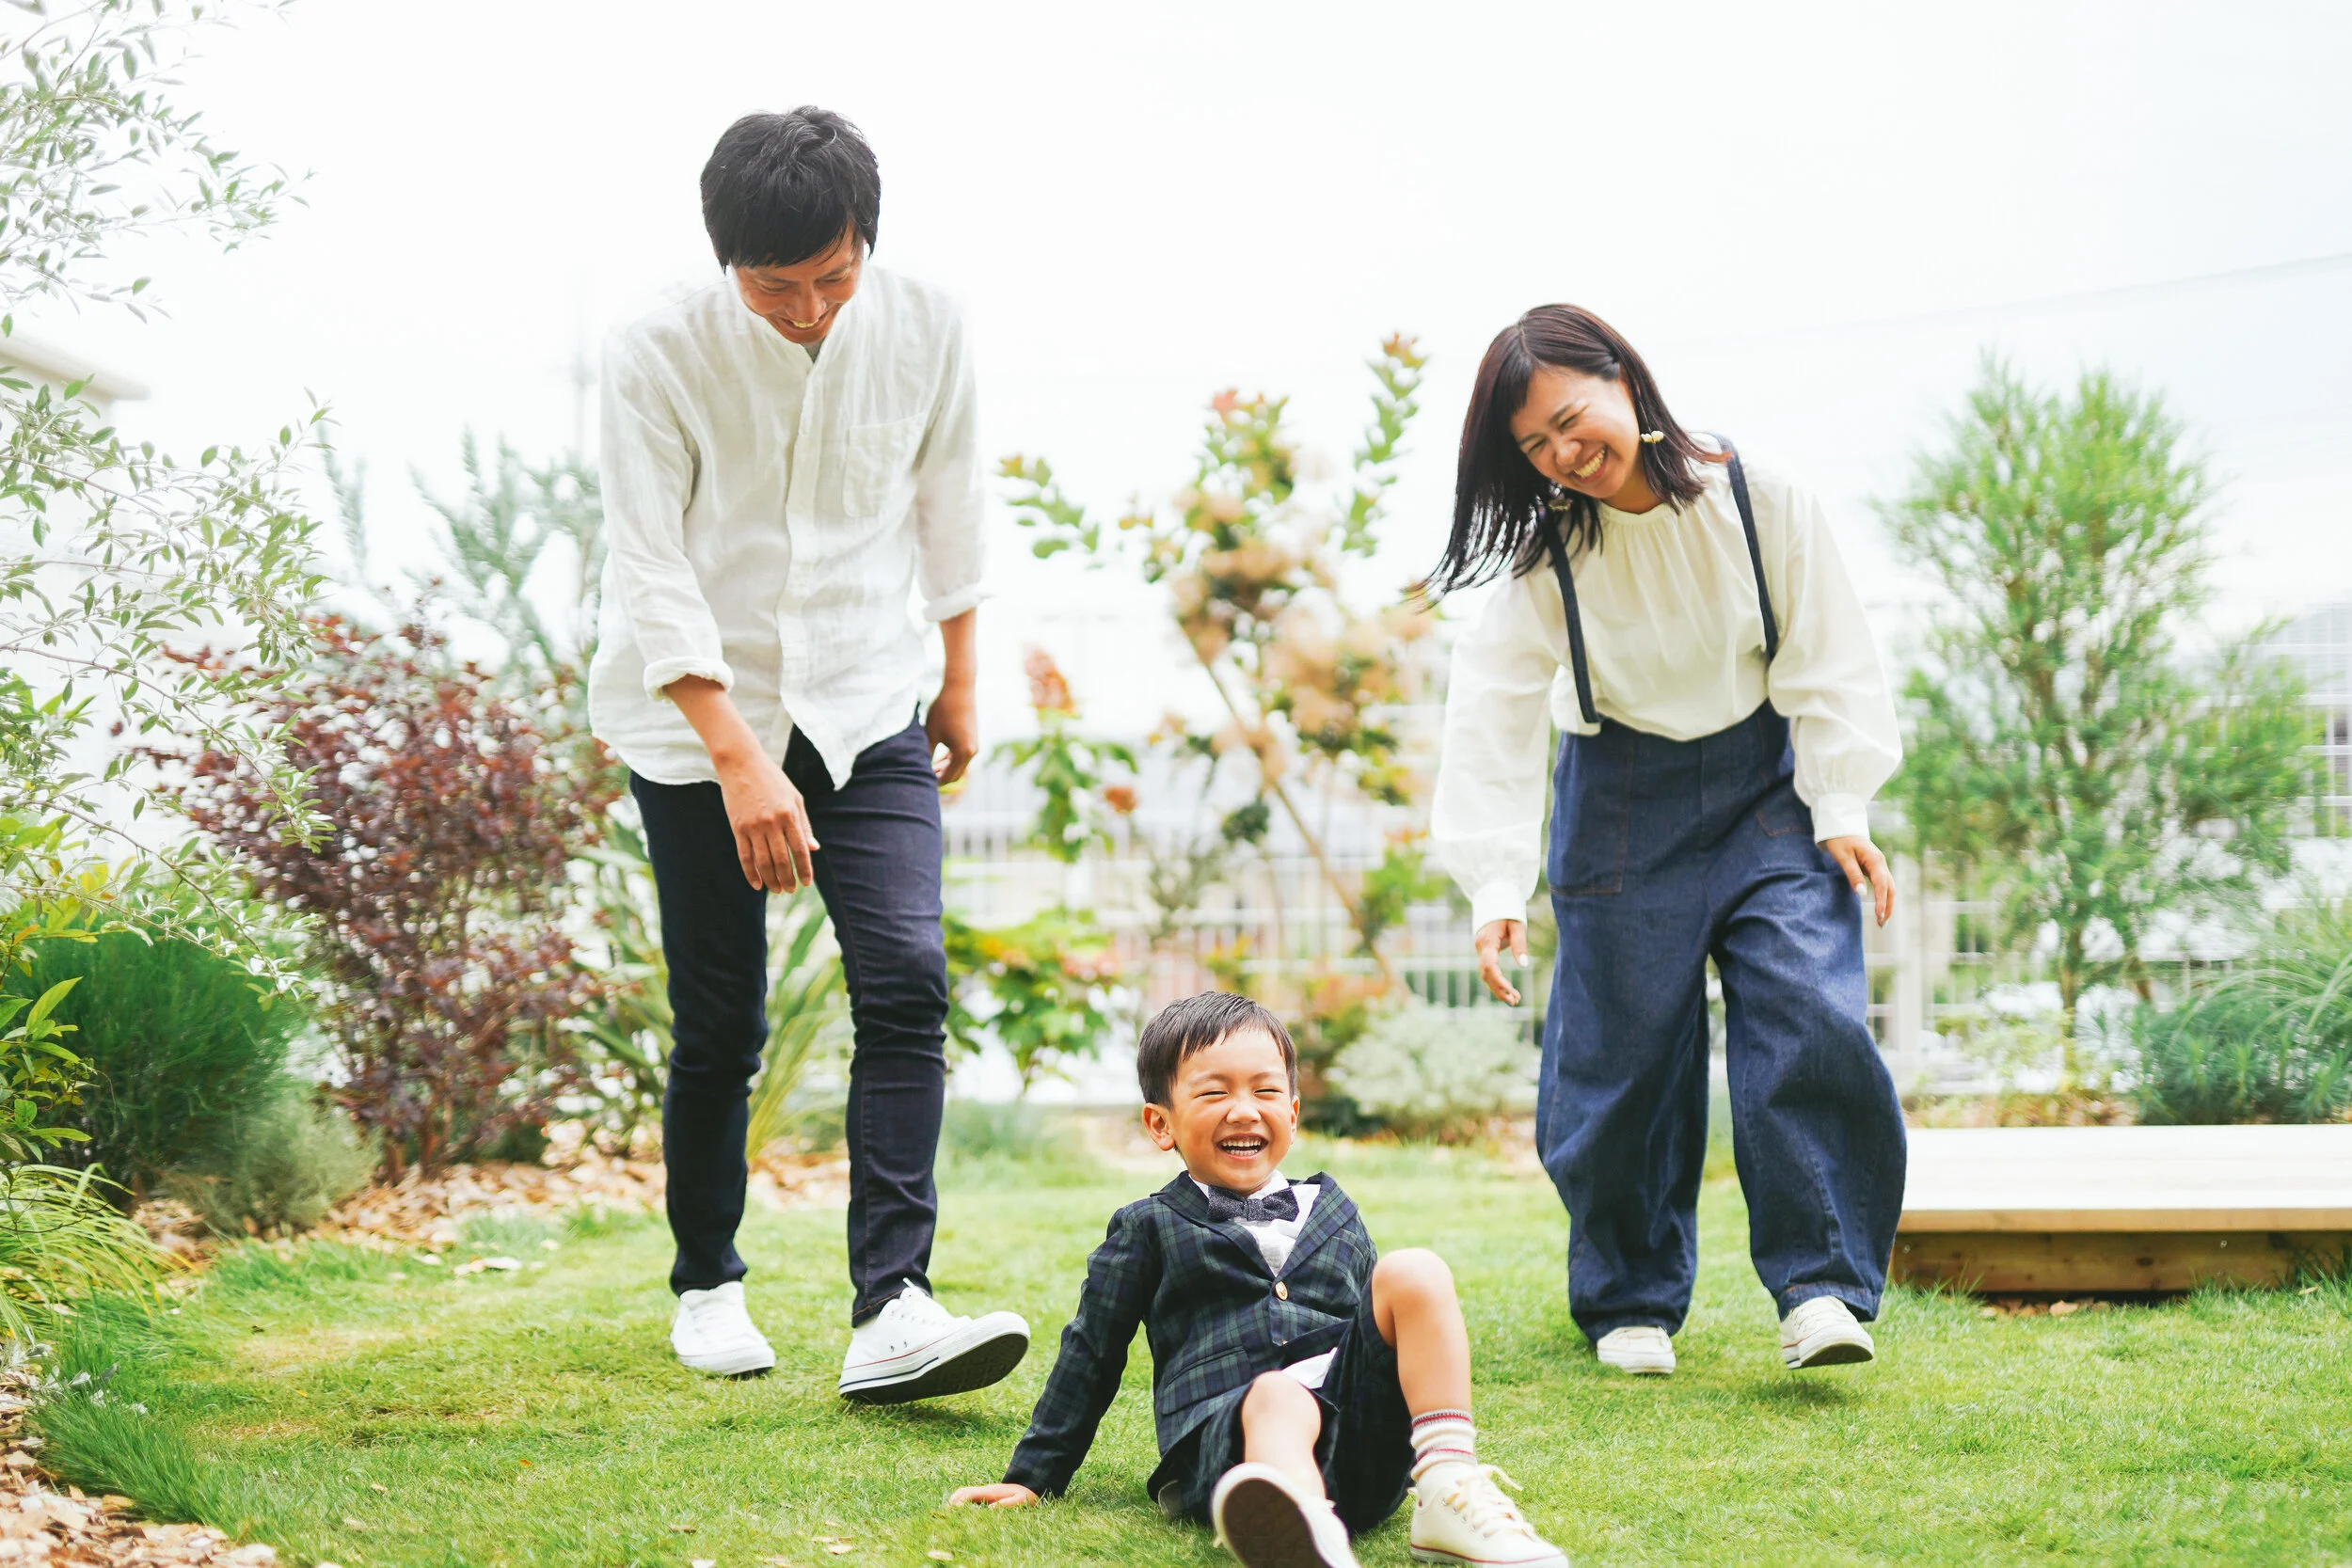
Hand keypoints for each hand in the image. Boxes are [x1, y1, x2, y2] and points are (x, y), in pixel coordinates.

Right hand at [715, 749, 819, 892]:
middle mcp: (772, 822)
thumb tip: (814, 849)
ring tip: (777, 890)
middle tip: (791, 890)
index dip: (805, 869)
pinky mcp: (737, 827)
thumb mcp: (794, 798)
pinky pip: (744, 855)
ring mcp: (753, 826)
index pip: (800, 849)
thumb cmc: (772, 780)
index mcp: (789, 815)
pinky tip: (757, 884)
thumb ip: (804, 824)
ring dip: (771, 880)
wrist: (741, 764)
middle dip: (788, 878)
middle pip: (782, 859)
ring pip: (763, 861)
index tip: (807, 883)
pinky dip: (750, 873)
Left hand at [927, 681, 978, 785]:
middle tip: (924, 779)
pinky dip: (950, 760)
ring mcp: (974, 746)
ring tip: (929, 769)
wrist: (959, 690)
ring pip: (959, 766)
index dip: (934, 782)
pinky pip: (961, 756)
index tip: (921, 783)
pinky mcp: (973, 739)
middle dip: (941, 778)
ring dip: (945, 769)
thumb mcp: (931, 734)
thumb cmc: (943, 711)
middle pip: (956, 774)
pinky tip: (938, 759)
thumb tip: (918, 769)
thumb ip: (926, 753)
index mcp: (963, 753)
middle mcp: (972, 752)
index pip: (948, 777)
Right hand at [946, 1483, 1037, 1507]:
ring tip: (948, 1515)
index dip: (958, 1503)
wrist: (1032, 1485)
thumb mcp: (1020, 1501)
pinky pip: (970, 1497)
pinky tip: (960, 1513)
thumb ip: (1006, 1504)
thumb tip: (990, 1509)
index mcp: (990, 1491)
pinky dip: (961, 1503)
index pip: (968, 1494)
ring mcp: (985, 1491)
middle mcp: (985, 1489)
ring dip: (955, 1502)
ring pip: (964, 1493)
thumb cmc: (1026, 1495)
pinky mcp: (986, 1495)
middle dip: (952, 1502)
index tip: (953, 1513)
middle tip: (945, 1515)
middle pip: (962, 1492)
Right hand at [1475, 918, 1528, 1005]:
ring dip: (1497, 987)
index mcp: (1487, 941)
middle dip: (1499, 989)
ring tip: (1513, 1000)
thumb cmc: (1508, 911)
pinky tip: (1506, 990)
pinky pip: (1487, 969)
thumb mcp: (1517, 925)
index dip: (1500, 981)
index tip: (1512, 992)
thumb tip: (1523, 965)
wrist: (1494, 899)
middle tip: (1515, 1001)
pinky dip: (1495, 981)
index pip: (1490, 966)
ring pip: (1485, 974)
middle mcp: (1480, 947)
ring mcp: (1480, 949)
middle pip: (1486, 974)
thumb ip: (1519, 944)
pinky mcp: (1484, 951)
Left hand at [1822, 834, 1893, 925]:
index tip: (1879, 915)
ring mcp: (1879, 865)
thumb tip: (1862, 894)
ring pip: (1889, 887)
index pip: (1882, 884)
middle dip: (1888, 906)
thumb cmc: (1840, 840)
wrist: (1841, 827)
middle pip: (1890, 888)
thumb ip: (1853, 874)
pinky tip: (1880, 908)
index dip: (1881, 900)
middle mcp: (1881, 863)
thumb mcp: (1843, 856)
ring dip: (1887, 903)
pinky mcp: (1875, 868)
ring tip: (1882, 920)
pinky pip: (1883, 885)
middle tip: (1882, 924)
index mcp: (1875, 860)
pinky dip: (1883, 897)